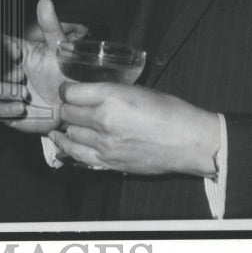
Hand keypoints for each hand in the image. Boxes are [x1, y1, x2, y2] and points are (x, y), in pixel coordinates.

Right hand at [0, 0, 70, 133]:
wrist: (73, 104)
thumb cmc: (66, 73)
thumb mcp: (60, 48)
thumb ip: (50, 26)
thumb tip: (45, 2)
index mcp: (16, 52)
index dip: (2, 49)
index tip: (16, 54)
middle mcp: (8, 70)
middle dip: (2, 72)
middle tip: (19, 75)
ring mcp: (7, 91)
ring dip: (4, 90)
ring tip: (23, 93)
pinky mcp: (9, 110)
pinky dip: (6, 109)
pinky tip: (20, 107)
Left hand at [50, 82, 220, 175]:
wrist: (189, 141)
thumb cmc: (169, 111)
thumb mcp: (136, 90)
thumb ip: (108, 92)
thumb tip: (86, 94)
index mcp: (112, 97)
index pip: (71, 93)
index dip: (66, 90)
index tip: (67, 90)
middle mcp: (104, 120)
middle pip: (68, 113)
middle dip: (67, 108)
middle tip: (71, 107)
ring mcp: (106, 144)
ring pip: (70, 134)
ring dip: (67, 128)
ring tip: (65, 124)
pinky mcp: (110, 162)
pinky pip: (78, 155)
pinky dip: (67, 147)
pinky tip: (62, 142)